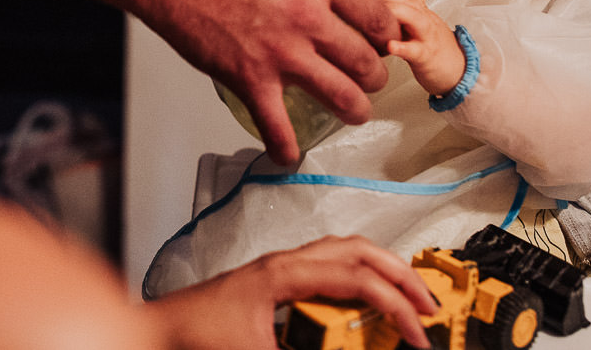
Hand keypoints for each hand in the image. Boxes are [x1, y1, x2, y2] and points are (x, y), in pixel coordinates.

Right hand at [136, 0, 397, 164]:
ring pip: (343, 98)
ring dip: (355, 111)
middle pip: (367, 63)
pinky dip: (287, 148)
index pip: (378, 19)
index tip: (382, 44)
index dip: (387, 36)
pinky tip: (289, 154)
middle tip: (368, 80)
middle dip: (375, 78)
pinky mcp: (250, 80)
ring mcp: (281, 53)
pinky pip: (279, 129)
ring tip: (353, 112)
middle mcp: (308, 18)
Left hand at [148, 235, 435, 349]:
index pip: (355, 278)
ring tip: (409, 298)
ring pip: (344, 252)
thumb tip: (340, 348)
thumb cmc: (194, 332)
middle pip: (358, 250)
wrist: (158, 329)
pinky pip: (327, 266)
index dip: (394, 305)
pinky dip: (357, 277)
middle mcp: (284, 262)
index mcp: (283, 272)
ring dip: (381, 270)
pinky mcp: (274, 280)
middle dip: (401, 274)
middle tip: (431, 304)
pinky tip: (367, 299)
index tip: (416, 334)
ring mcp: (279, 267)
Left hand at [364, 0, 464, 96]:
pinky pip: (415, 50)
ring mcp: (427, 36)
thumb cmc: (429, 47)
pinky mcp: (427, 57)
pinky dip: (402, 47)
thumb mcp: (414, 25)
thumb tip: (364, 4)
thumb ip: (396, 13)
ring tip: (370, 10)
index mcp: (419, 9)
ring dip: (392, 11)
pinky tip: (389, 46)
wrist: (459, 71)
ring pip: (413, 17)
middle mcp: (424, 18)